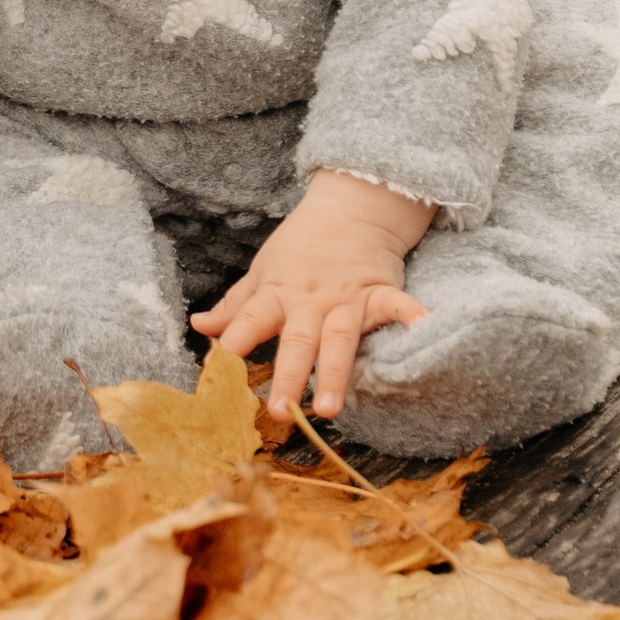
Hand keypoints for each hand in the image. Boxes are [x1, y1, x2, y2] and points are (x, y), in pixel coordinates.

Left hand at [192, 167, 429, 420]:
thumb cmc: (300, 246)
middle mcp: (309, 301)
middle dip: (288, 376)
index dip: (232, 344)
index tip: (215, 373)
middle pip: (297, 341)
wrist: (347, 207)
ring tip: (329, 408)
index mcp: (276, 294)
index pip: (250, 320)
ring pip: (339, 338)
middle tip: (278, 411)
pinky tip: (420, 328)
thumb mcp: (261, 273)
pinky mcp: (378, 290)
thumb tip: (199, 326)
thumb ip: (234, 306)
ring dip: (335, 372)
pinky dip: (408, 314)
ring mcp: (346, 298)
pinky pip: (395, 304)